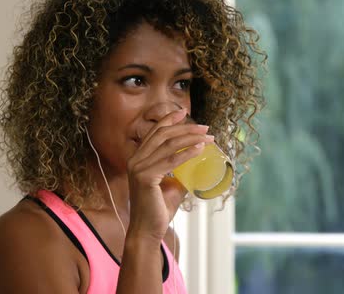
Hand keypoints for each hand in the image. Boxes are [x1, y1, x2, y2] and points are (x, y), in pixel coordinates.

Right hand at [126, 108, 214, 240]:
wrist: (148, 230)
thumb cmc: (158, 209)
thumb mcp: (171, 185)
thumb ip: (180, 173)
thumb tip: (197, 165)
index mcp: (138, 159)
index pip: (154, 133)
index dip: (169, 120)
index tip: (184, 112)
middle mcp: (135, 160)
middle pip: (163, 135)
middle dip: (185, 128)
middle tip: (205, 127)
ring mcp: (138, 168)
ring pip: (168, 145)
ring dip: (191, 138)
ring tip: (208, 138)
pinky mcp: (145, 178)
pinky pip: (170, 161)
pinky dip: (186, 153)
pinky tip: (199, 149)